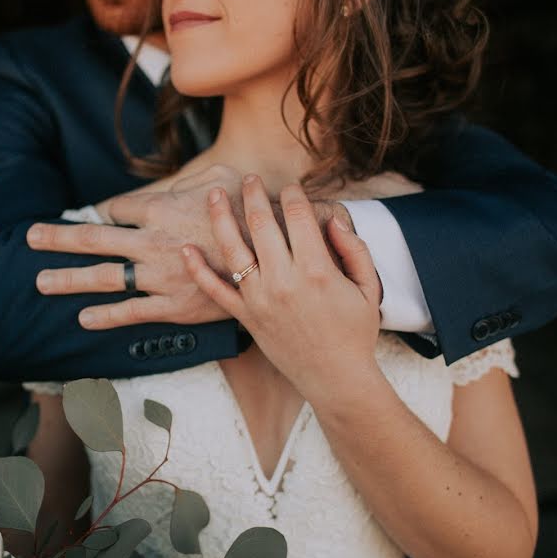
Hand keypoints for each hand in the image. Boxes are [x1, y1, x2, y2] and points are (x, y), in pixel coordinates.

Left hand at [26, 165, 242, 329]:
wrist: (276, 258)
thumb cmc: (249, 213)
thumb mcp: (222, 178)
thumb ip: (188, 180)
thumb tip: (167, 188)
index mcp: (161, 208)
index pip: (117, 209)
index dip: (105, 212)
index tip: (100, 218)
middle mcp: (151, 241)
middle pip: (93, 238)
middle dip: (58, 237)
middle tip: (30, 237)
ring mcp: (159, 276)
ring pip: (103, 277)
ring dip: (68, 278)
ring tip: (41, 281)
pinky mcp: (172, 306)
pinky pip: (131, 311)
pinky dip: (105, 316)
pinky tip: (82, 318)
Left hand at [182, 176, 381, 394]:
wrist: (336, 379)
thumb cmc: (355, 333)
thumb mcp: (369, 288)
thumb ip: (355, 250)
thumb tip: (333, 220)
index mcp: (317, 270)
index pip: (298, 216)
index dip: (293, 194)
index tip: (290, 187)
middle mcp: (284, 280)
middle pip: (261, 224)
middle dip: (254, 194)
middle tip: (249, 178)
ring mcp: (260, 299)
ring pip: (233, 249)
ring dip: (221, 217)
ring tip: (214, 195)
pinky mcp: (246, 317)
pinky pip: (216, 290)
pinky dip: (198, 269)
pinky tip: (187, 249)